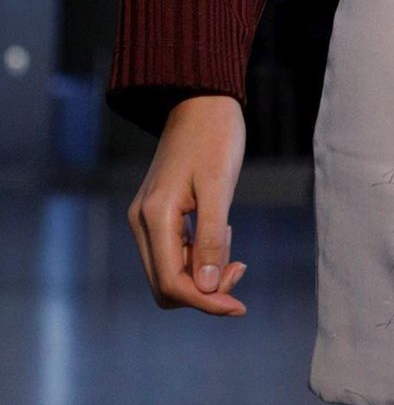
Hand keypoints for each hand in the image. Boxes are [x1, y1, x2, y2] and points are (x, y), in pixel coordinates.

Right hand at [126, 94, 247, 315]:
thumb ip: (211, 238)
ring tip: (233, 249)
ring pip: (169, 271)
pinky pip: (173, 252)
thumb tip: (205, 288)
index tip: (239, 305)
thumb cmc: (216, 136)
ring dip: (202, 274)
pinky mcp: (158, 211)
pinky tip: (223, 235)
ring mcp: (147, 217)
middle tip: (239, 268)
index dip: (205, 302)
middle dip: (204, 290)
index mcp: (155, 216)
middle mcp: (143, 221)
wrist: (202, 99)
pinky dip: (198, 256)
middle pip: (166, 285)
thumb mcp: (220, 186)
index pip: (172, 283)